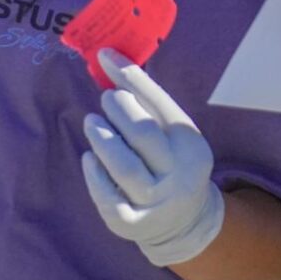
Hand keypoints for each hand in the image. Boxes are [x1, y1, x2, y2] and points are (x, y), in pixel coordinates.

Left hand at [80, 49, 225, 267]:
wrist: (184, 221)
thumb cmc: (168, 161)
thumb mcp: (169, 132)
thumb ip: (144, 99)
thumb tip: (106, 57)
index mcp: (191, 145)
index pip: (162, 105)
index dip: (132, 78)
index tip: (105, 56)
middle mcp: (179, 174)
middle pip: (143, 134)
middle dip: (119, 110)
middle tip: (105, 99)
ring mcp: (156, 202)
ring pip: (125, 167)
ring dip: (102, 139)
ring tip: (91, 122)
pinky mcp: (132, 223)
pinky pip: (109, 198)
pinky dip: (94, 175)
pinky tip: (89, 158)